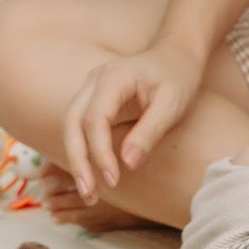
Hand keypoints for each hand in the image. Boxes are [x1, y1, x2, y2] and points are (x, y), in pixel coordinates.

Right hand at [62, 43, 202, 204]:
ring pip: (70, 125)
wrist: (177, 55)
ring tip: (89, 193)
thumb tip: (128, 164)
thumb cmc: (178, 77)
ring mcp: (91, 88)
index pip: (95, 119)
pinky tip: (92, 175)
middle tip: (89, 194)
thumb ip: (149, 132)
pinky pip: (79, 126)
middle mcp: (95, 80)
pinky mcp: (94, 100)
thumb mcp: (172, 105)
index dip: (100, 152)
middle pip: (71, 122)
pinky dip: (82, 151)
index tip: (114, 180)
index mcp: (113, 78)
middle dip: (77, 161)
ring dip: (76, 160)